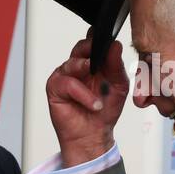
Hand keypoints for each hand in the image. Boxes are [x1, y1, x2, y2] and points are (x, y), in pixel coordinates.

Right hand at [45, 36, 129, 166]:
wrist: (94, 135)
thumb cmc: (104, 110)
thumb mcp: (119, 85)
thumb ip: (116, 65)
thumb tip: (115, 45)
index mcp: (93, 61)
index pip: (93, 41)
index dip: (100, 38)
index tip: (109, 39)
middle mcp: (77, 65)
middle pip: (80, 47)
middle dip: (91, 49)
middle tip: (101, 57)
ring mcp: (64, 75)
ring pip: (72, 63)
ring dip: (87, 74)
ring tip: (99, 92)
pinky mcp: (55, 88)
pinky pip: (67, 83)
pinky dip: (82, 94)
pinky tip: (93, 104)